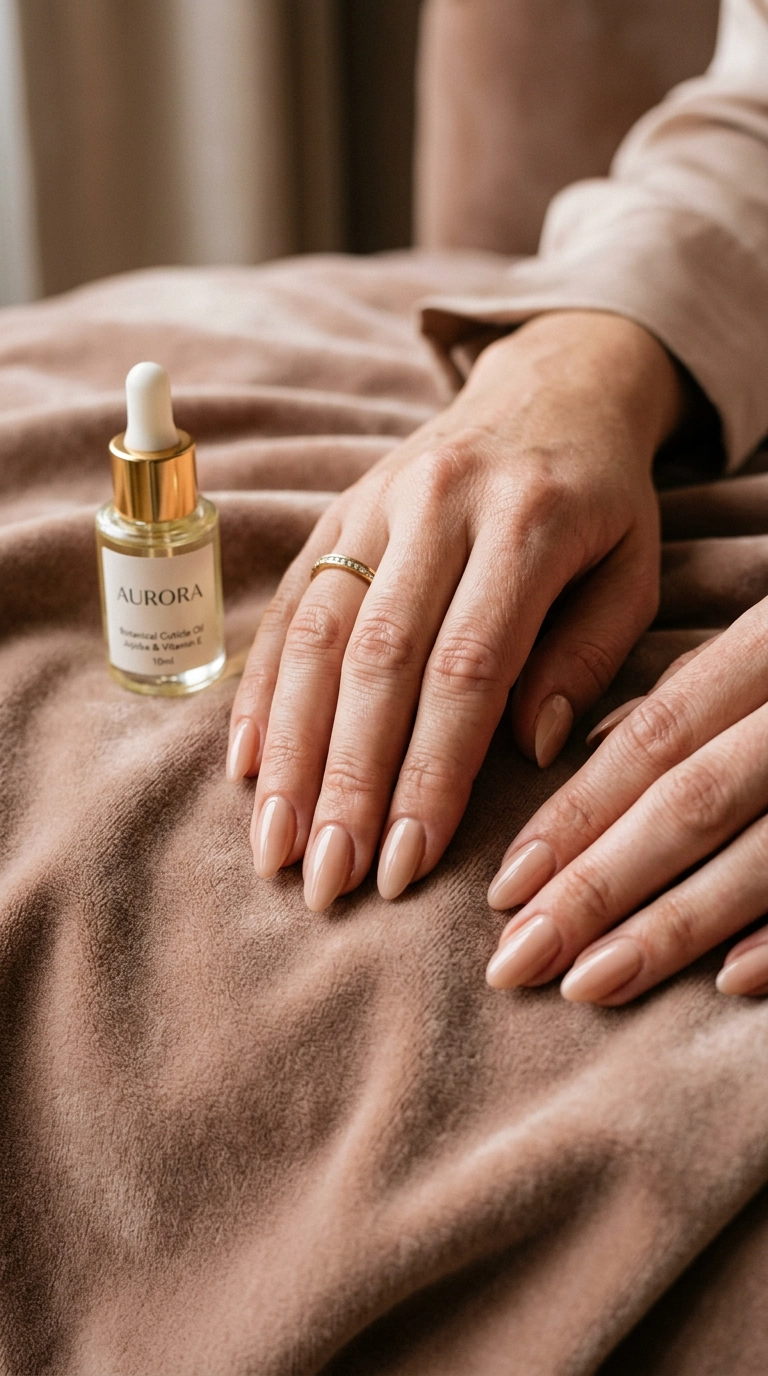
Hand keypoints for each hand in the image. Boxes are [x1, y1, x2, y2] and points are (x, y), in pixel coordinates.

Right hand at [227, 311, 680, 910]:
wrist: (550, 384)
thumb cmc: (603, 500)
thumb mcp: (633, 570)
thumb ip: (587, 657)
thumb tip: (526, 750)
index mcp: (526, 522)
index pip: (466, 667)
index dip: (430, 772)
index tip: (406, 864)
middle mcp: (436, 506)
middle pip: (377, 659)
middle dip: (346, 780)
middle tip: (326, 878)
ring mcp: (373, 504)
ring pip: (316, 635)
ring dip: (290, 749)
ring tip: (276, 843)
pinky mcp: (335, 514)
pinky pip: (287, 604)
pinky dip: (262, 689)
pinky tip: (248, 764)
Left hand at [485, 601, 767, 1001]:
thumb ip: (694, 689)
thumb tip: (586, 749)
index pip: (658, 737)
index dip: (577, 813)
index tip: (505, 885)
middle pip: (695, 800)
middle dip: (599, 885)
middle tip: (517, 960)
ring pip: (766, 850)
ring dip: (675, 925)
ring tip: (591, 983)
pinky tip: (727, 983)